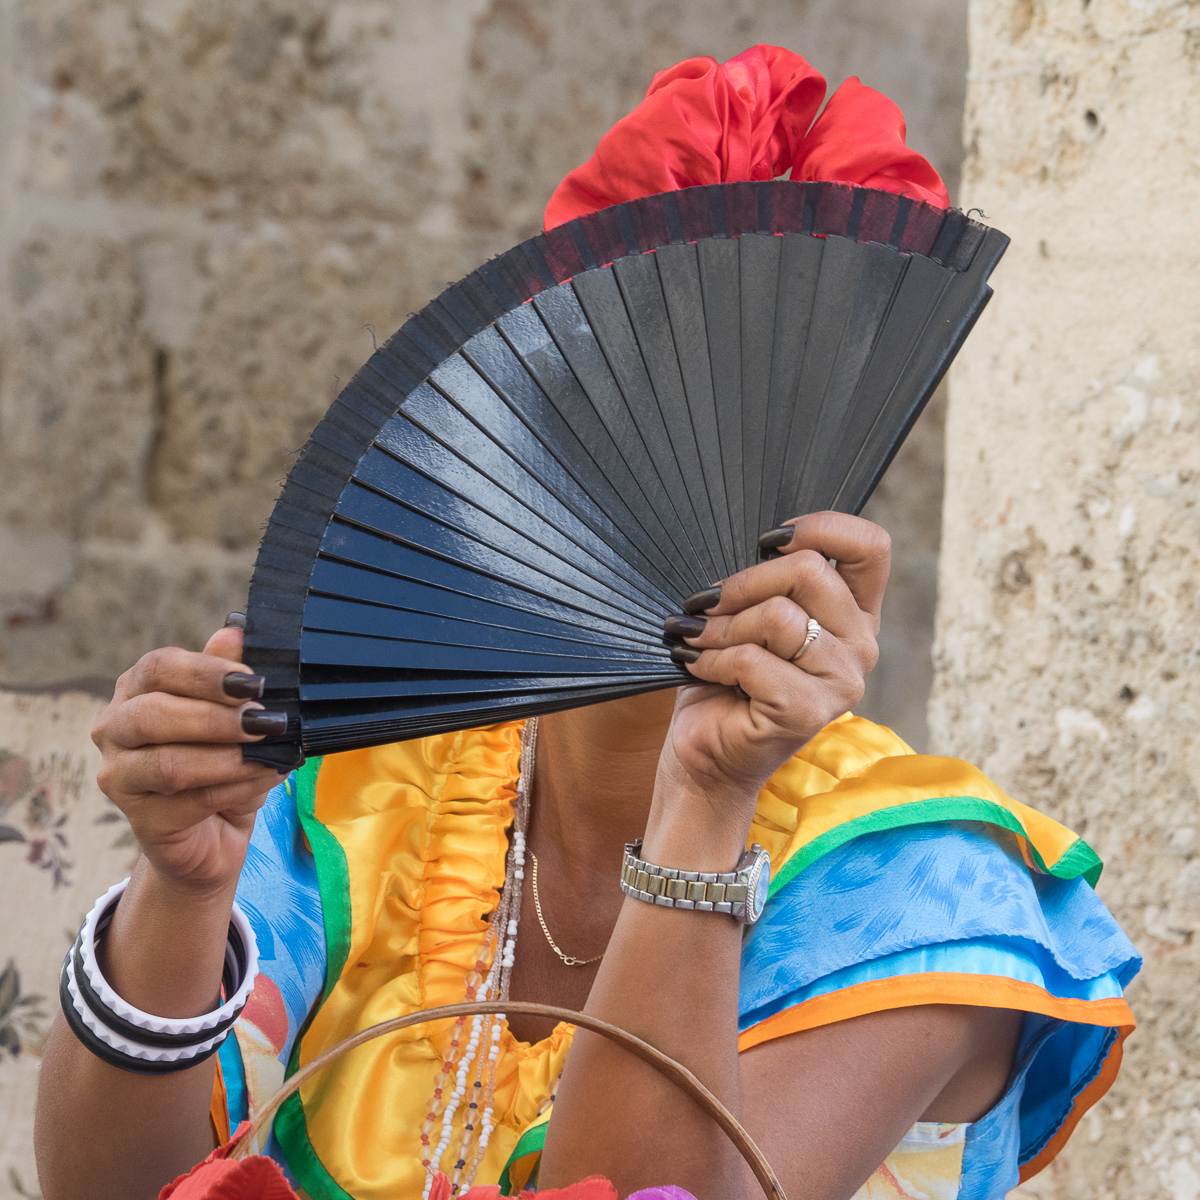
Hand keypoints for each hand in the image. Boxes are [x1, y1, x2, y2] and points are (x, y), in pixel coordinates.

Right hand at [91, 618, 284, 893]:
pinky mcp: (141, 820)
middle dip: (216, 718)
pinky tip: (266, 776)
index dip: (205, 672)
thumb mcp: (234, 711)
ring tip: (272, 753)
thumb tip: (236, 629)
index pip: (158, 668)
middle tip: (265, 721)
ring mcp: (120, 777)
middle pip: (152, 715)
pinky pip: (191, 800)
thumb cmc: (223, 757)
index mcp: (136, 689)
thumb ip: (230, 673)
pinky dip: (237, 787)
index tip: (253, 681)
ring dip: (229, 758)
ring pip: (169, 764)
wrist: (215, 829)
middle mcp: (115, 729)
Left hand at [659, 512, 888, 818]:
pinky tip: (699, 666)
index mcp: (854, 613)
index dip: (820, 526)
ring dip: (722, 626)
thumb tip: (757, 540)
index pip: (870, 546)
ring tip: (699, 640)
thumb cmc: (726, 678)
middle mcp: (861, 645)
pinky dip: (712, 658)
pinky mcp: (808, 712)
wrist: (707, 754)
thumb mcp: (751, 613)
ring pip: (778, 615)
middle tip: (707, 605)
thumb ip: (770, 579)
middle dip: (742, 582)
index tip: (768, 540)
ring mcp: (841, 682)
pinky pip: (753, 660)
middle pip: (810, 570)